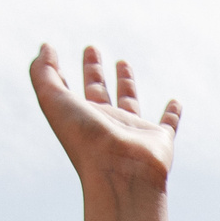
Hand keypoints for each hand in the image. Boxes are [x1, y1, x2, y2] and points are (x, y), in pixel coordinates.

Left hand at [31, 44, 180, 195]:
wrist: (121, 172)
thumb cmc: (86, 139)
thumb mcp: (54, 100)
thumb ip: (44, 73)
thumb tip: (45, 47)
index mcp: (79, 117)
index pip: (65, 91)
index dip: (57, 72)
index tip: (52, 53)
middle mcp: (104, 123)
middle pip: (97, 92)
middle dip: (93, 70)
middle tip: (91, 48)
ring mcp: (133, 132)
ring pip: (129, 102)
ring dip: (125, 82)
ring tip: (122, 62)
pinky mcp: (160, 140)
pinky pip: (168, 125)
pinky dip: (172, 114)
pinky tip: (175, 103)